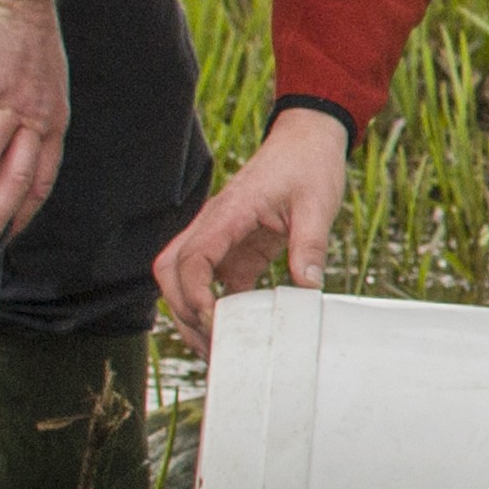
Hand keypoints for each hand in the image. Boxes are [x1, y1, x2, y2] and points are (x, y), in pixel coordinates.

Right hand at [0, 0, 70, 257]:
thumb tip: (9, 148)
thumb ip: (29, 118)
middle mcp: (36, 116)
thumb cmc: (22, 38)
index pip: (42, 180)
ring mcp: (9, 97)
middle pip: (15, 180)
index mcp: (52, 122)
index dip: (22, 213)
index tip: (4, 241)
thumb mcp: (42, 86)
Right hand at [156, 112, 349, 353]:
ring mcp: (222, 238)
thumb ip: (310, 245)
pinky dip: (219, 306)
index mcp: (228, 213)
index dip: (194, 294)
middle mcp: (214, 226)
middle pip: (170, 270)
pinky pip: (216, 280)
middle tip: (209, 343)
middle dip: (181, 309)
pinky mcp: (237, 248)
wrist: (307, 142)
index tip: (212, 322)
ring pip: (185, 277)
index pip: (192, 258)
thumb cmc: (308, 165)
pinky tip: (237, 330)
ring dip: (194, 311)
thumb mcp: (317, 205)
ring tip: (217, 347)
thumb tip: (308, 286)